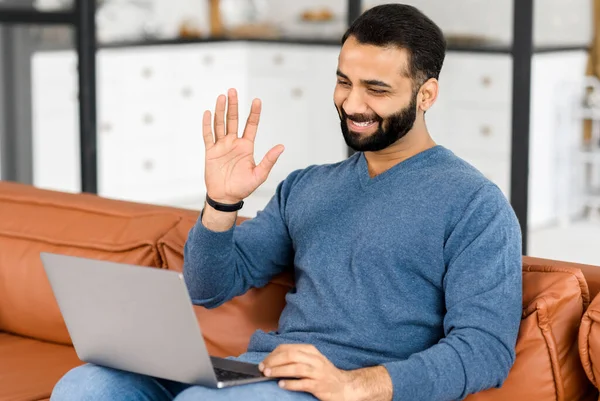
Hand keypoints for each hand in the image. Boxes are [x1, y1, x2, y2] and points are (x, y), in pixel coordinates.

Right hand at [202, 88, 284, 203]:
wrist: (225, 197)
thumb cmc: (243, 187)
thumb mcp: (259, 175)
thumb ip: (269, 160)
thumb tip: (281, 147)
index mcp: (246, 146)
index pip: (251, 125)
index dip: (254, 113)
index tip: (257, 100)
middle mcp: (234, 143)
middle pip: (233, 120)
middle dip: (233, 105)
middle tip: (233, 90)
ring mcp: (221, 146)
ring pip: (220, 124)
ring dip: (220, 111)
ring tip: (221, 97)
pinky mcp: (210, 152)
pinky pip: (208, 136)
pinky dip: (207, 125)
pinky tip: (208, 113)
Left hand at [259, 344, 354, 400]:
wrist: (344, 386)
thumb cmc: (324, 373)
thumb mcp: (312, 360)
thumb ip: (296, 358)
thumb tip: (273, 360)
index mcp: (311, 351)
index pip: (288, 348)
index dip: (273, 354)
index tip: (263, 362)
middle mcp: (314, 359)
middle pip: (290, 356)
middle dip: (274, 361)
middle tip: (263, 368)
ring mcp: (318, 372)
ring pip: (296, 368)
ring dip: (279, 371)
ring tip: (268, 374)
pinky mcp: (319, 385)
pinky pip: (303, 383)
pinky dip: (291, 383)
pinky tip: (281, 385)